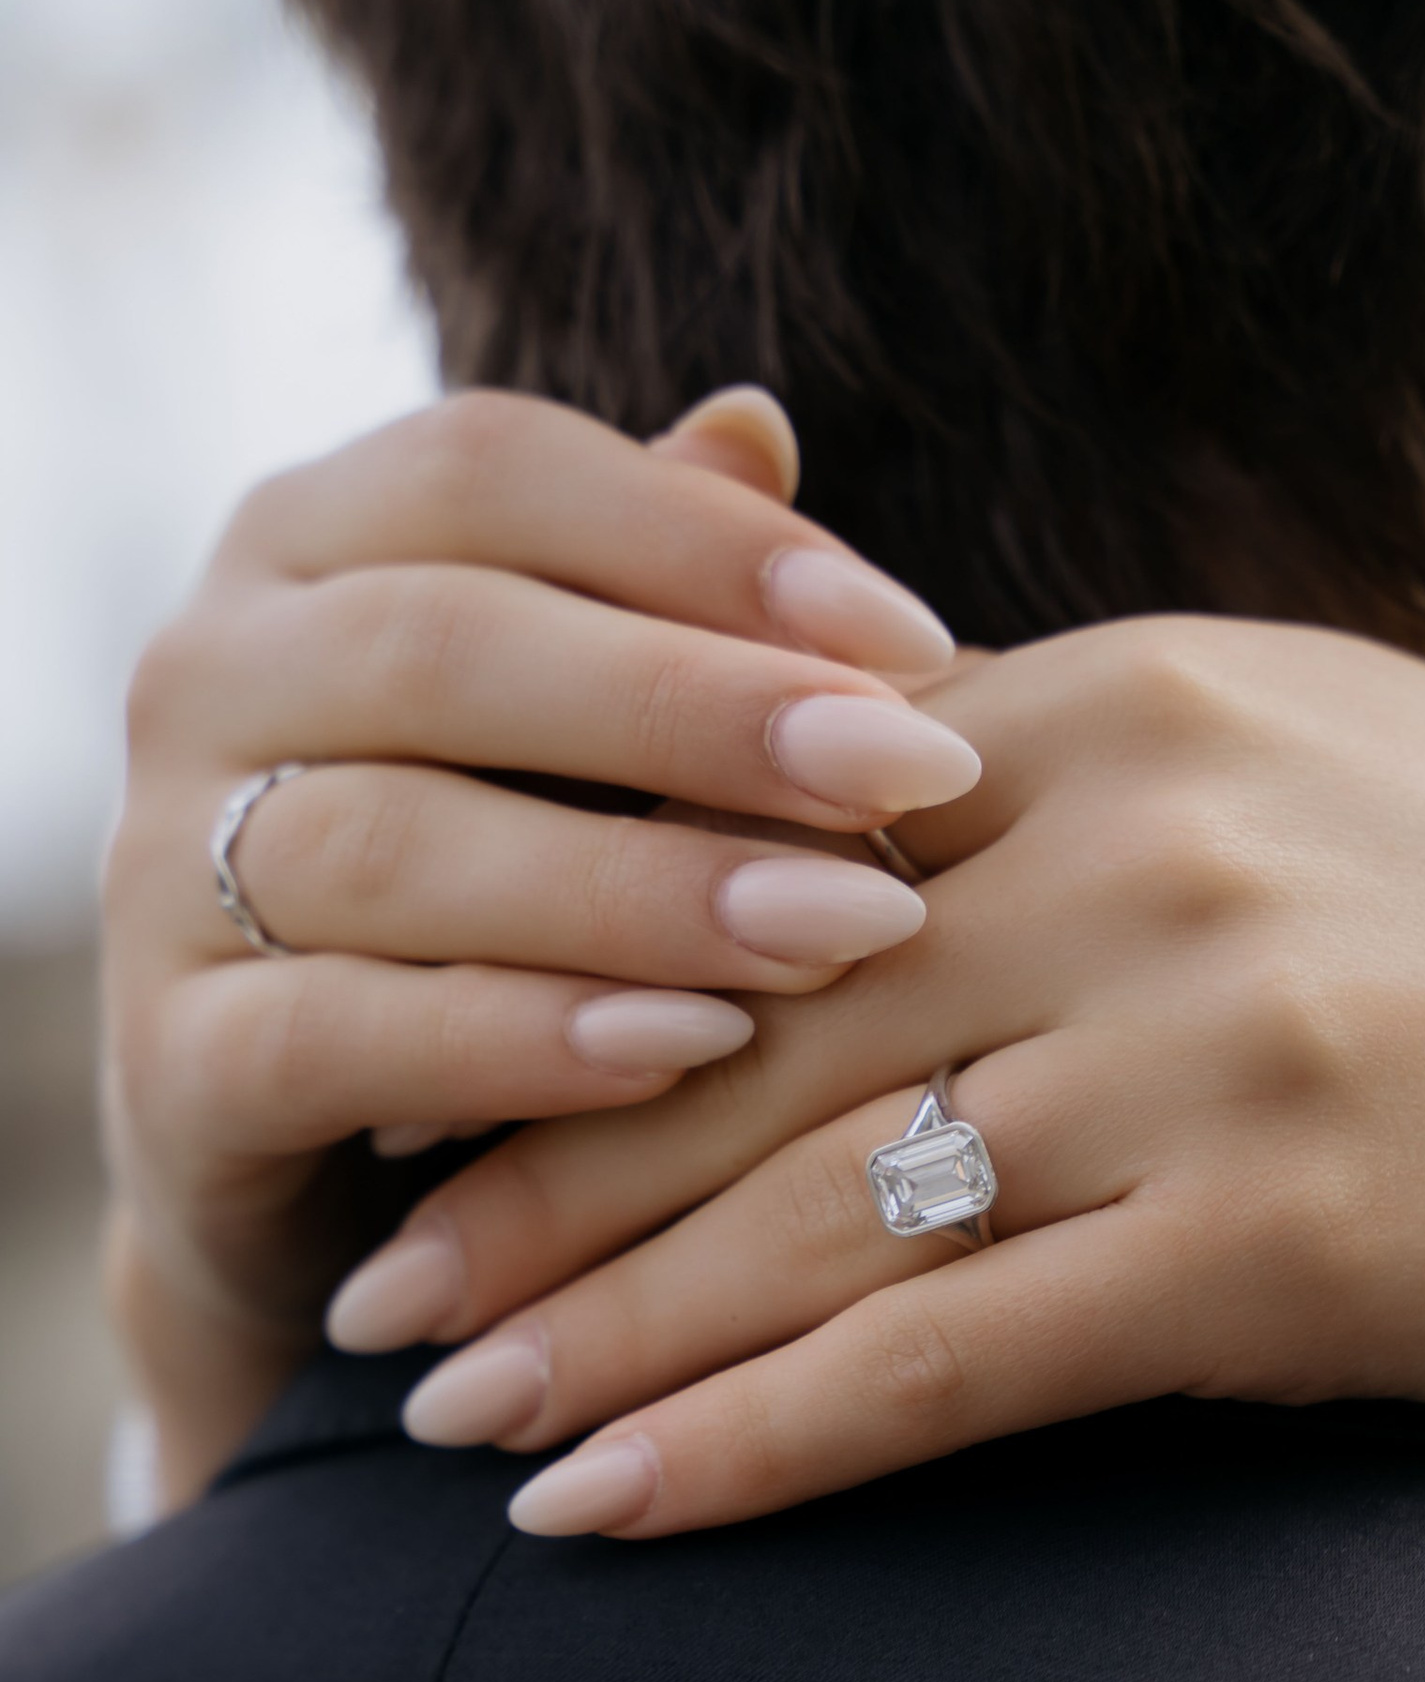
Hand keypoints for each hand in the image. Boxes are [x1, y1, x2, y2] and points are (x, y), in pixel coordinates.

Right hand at [103, 386, 978, 1498]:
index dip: (711, 542)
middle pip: (447, 645)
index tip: (919, 641)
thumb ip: (659, 603)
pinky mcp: (174, 1063)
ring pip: (395, 847)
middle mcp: (212, 675)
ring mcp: (164, 868)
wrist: (353, 1176)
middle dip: (703, 712)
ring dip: (642, 891)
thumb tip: (758, 422)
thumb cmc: (515, 908)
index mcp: (316, 548)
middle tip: (912, 774)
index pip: (495, 467)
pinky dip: (523, 1043)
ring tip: (841, 930)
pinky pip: (340, 1035)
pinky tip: (689, 1052)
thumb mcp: (590, 748)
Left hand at [328, 612, 1424, 1538]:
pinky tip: (618, 1507)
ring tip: (453, 1426)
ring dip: (606, 1331)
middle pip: (760, 1038)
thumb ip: (1109, 783)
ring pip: (819, 1206)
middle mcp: (1159, 848)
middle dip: (545, 1188)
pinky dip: (759, 1438)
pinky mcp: (1278, 1239)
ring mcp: (1217, 1042)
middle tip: (390, 1299)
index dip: (596, 1000)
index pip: (785, 865)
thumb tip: (879, 836)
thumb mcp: (1341, 787)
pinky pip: (948, 1352)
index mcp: (1155, 703)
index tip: (469, 1107)